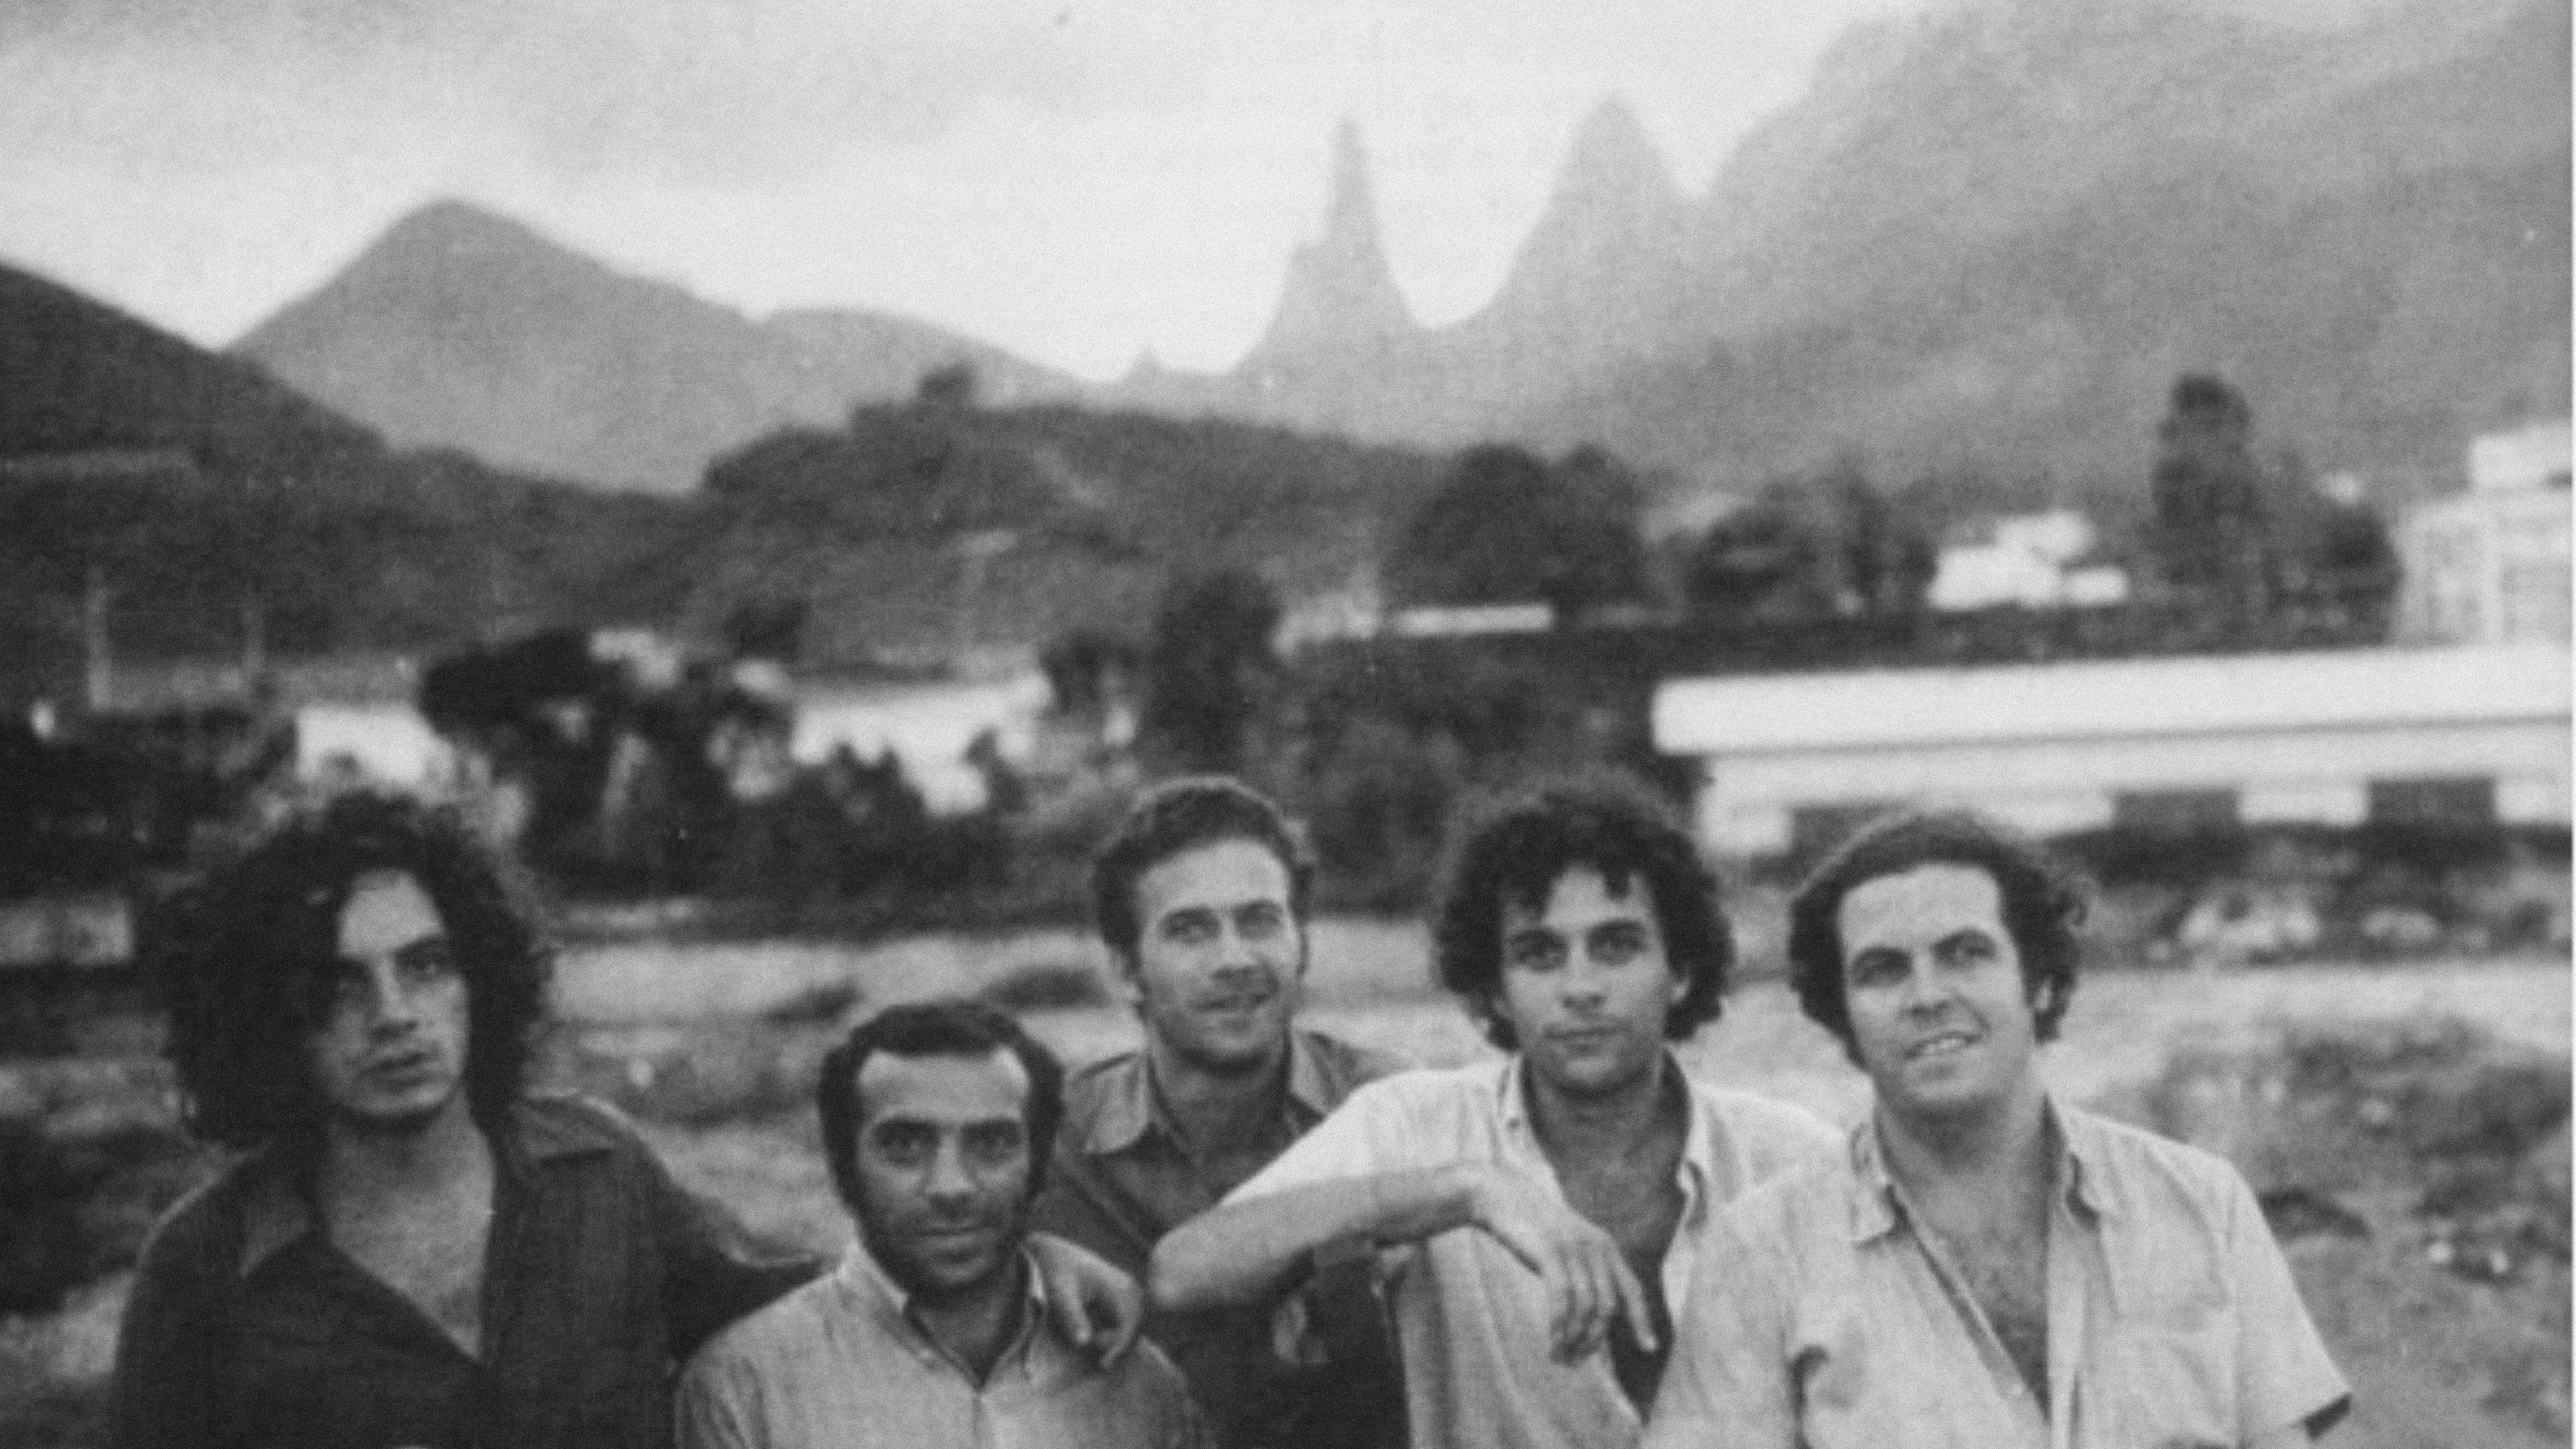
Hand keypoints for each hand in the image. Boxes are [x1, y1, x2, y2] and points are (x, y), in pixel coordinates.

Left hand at [1027, 1232, 1144, 1364]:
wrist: (1053, 1252)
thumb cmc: (1056, 1270)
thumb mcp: (1060, 1292)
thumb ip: (1073, 1316)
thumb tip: (1085, 1343)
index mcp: (1120, 1286)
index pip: (1129, 1324)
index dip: (1119, 1347)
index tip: (1103, 1364)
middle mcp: (1130, 1289)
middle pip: (1135, 1329)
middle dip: (1118, 1346)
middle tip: (1096, 1359)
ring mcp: (1128, 1294)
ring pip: (1131, 1329)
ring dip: (1116, 1342)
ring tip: (1094, 1347)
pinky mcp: (1121, 1300)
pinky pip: (1125, 1325)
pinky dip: (1113, 1336)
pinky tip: (1097, 1341)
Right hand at [1467, 1171, 1654, 1364]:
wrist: (1503, 1197)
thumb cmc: (1533, 1228)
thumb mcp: (1569, 1245)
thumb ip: (1586, 1270)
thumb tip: (1595, 1314)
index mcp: (1606, 1246)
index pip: (1632, 1289)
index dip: (1642, 1319)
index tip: (1650, 1347)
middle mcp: (1597, 1246)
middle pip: (1608, 1305)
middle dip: (1595, 1340)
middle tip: (1576, 1362)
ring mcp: (1574, 1248)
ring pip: (1586, 1307)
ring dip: (1574, 1338)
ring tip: (1560, 1356)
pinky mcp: (1551, 1251)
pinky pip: (1562, 1299)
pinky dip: (1559, 1326)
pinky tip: (1553, 1342)